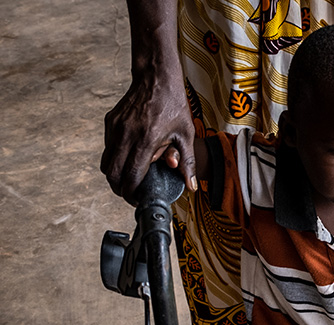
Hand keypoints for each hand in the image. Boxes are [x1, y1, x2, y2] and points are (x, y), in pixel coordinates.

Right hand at [101, 68, 196, 201]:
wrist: (156, 79)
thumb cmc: (174, 106)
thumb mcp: (186, 135)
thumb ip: (187, 162)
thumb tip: (192, 186)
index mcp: (146, 141)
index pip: (131, 176)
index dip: (132, 193)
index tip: (137, 200)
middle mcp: (127, 135)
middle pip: (112, 174)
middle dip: (119, 188)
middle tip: (130, 194)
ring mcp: (116, 128)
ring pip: (106, 162)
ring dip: (115, 175)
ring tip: (129, 179)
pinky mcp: (110, 122)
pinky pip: (108, 148)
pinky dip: (115, 159)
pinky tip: (129, 158)